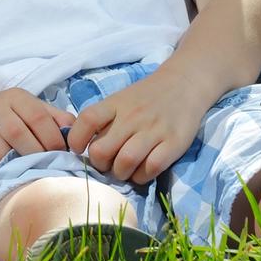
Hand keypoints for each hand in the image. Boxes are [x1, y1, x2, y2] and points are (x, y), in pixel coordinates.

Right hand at [0, 85, 70, 178]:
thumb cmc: (12, 116)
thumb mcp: (33, 109)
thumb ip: (56, 119)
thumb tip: (76, 133)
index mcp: (15, 97)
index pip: (37, 116)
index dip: (52, 138)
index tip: (62, 154)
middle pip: (17, 133)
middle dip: (37, 154)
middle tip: (48, 168)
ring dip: (18, 166)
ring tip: (30, 174)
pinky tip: (8, 175)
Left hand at [64, 70, 219, 186]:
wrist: (184, 84)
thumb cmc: (146, 97)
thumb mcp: (120, 100)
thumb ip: (102, 120)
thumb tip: (80, 147)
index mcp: (115, 105)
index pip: (87, 120)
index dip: (76, 139)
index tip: (79, 150)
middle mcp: (132, 117)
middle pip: (102, 151)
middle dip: (100, 165)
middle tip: (108, 164)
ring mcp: (154, 130)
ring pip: (125, 162)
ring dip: (121, 173)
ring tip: (125, 170)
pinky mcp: (174, 143)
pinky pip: (151, 168)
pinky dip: (142, 176)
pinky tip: (142, 171)